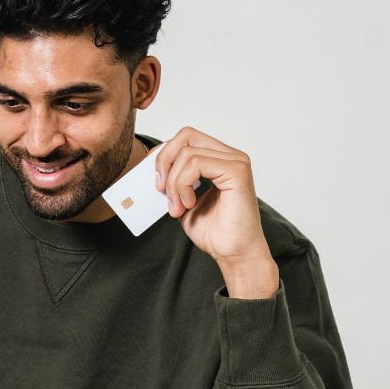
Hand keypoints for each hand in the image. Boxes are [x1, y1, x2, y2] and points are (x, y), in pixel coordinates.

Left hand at [153, 126, 277, 297]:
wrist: (233, 253)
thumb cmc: (214, 231)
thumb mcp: (182, 200)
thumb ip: (173, 181)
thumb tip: (152, 168)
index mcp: (219, 159)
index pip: (186, 138)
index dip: (164, 155)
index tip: (156, 182)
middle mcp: (230, 156)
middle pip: (186, 135)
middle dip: (164, 161)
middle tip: (160, 189)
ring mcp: (236, 161)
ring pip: (187, 153)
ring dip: (174, 183)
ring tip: (178, 207)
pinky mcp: (237, 171)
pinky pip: (197, 163)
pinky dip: (183, 185)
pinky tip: (188, 204)